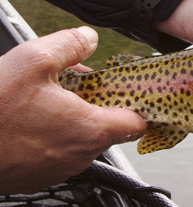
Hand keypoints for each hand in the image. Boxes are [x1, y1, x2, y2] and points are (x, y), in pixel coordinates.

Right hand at [0, 27, 145, 194]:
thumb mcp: (33, 60)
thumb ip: (70, 45)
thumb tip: (88, 38)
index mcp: (89, 129)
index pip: (137, 124)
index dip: (137, 105)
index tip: (131, 93)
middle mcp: (78, 155)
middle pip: (107, 128)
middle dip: (97, 105)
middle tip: (78, 86)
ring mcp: (57, 169)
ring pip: (80, 140)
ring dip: (73, 119)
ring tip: (48, 100)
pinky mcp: (36, 176)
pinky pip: (56, 152)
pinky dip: (52, 135)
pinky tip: (31, 118)